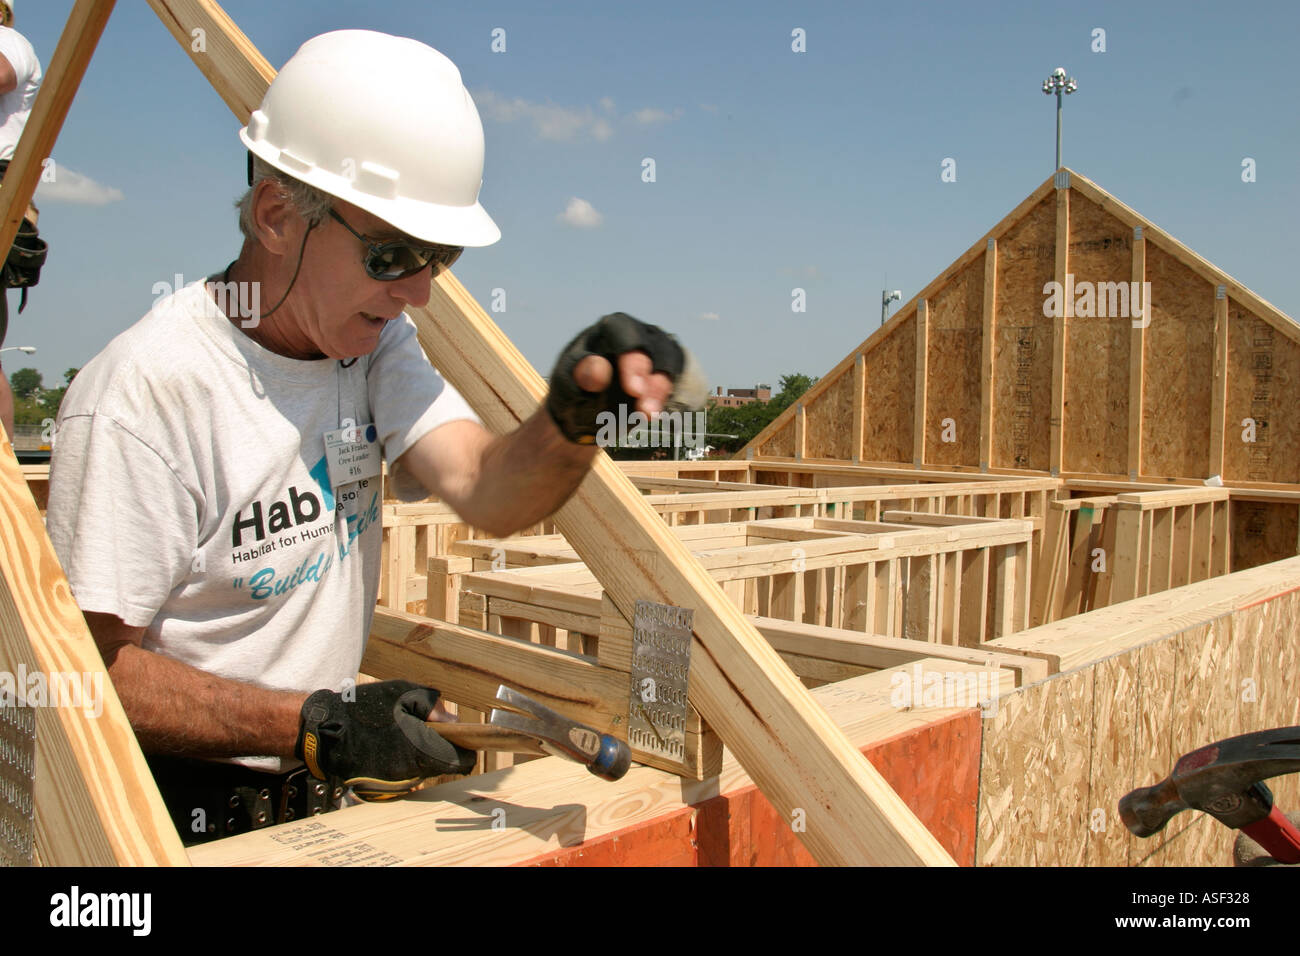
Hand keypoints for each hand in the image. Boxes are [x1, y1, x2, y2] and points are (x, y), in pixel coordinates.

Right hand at [296, 680, 476, 799]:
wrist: (327, 730)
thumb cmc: (366, 707)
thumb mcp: (404, 693)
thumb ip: (433, 706)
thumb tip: (454, 719)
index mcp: (421, 748)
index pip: (460, 761)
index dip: (467, 748)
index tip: (465, 737)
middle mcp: (412, 770)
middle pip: (445, 766)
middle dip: (446, 749)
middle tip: (436, 730)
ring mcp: (397, 780)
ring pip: (427, 769)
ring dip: (427, 753)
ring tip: (412, 733)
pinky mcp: (384, 783)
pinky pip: (408, 772)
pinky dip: (410, 759)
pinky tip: (397, 743)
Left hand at [546, 312, 707, 443]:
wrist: (584, 408)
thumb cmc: (574, 388)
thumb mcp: (568, 384)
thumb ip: (582, 376)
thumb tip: (600, 370)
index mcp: (610, 329)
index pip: (625, 335)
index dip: (633, 360)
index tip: (634, 391)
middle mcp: (638, 334)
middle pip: (654, 349)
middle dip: (652, 379)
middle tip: (645, 409)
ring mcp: (655, 351)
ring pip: (669, 365)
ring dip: (659, 392)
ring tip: (648, 416)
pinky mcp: (665, 371)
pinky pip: (675, 380)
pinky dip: (665, 398)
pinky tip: (653, 415)